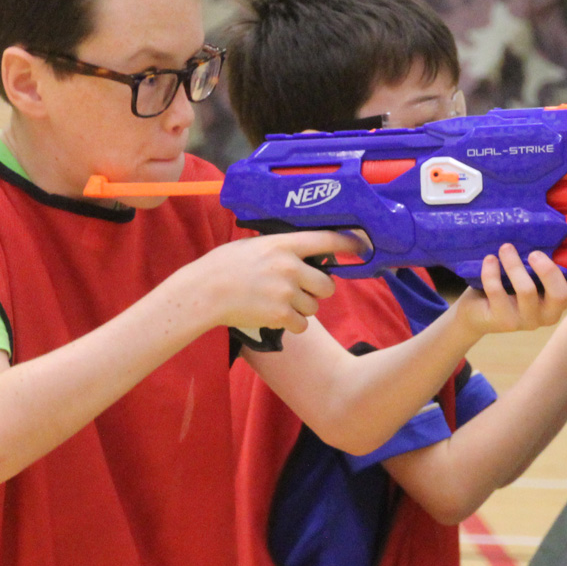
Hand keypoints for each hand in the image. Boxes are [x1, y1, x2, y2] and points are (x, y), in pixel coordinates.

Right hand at [171, 230, 359, 336]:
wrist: (204, 292)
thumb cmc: (223, 266)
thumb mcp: (254, 245)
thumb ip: (280, 248)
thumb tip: (303, 251)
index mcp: (283, 244)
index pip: (327, 240)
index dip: (350, 243)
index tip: (363, 245)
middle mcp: (290, 267)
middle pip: (327, 285)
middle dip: (317, 291)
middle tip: (299, 291)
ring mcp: (286, 292)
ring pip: (314, 307)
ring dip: (301, 309)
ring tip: (276, 303)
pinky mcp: (280, 315)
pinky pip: (302, 325)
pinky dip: (292, 325)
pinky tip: (274, 317)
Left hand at [452, 244, 566, 336]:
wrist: (476, 310)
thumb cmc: (508, 285)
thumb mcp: (529, 273)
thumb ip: (541, 260)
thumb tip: (546, 226)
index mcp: (559, 300)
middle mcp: (548, 313)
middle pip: (559, 295)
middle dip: (548, 270)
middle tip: (534, 253)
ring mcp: (526, 320)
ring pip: (527, 291)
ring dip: (514, 264)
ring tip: (505, 248)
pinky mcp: (502, 321)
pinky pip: (498, 292)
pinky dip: (492, 272)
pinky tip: (490, 260)